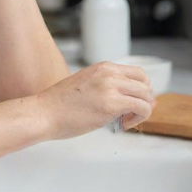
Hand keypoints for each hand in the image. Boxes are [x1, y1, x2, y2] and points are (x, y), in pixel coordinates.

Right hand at [36, 62, 155, 140]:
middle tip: (129, 113)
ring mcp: (110, 86)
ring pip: (147, 96)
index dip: (140, 90)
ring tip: (124, 120)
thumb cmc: (61, 105)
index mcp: (103, 67)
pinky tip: (122, 124)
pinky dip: (139, 118)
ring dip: (142, 111)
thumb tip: (140, 99)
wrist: (44, 112)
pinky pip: (142, 108)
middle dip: (144, 100)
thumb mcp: (88, 87)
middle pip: (145, 82)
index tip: (130, 104)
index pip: (138, 73)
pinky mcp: (111, 104)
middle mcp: (109, 72)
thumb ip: (110, 89)